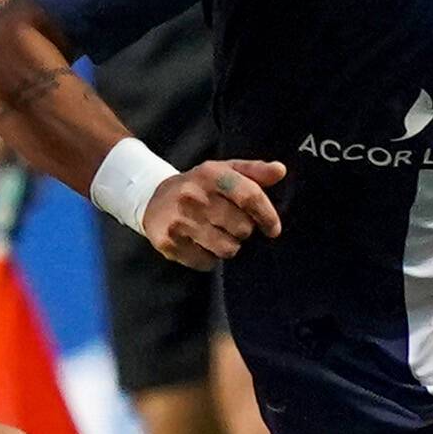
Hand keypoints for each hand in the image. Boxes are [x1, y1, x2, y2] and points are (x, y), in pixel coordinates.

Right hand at [142, 158, 285, 270]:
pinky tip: (201, 243)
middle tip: (231, 225)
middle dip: (243, 230)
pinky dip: (209, 257)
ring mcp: (180, 221)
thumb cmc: (198, 186)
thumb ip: (254, 171)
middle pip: (243, 228)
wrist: (152, 199)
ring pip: (228, 249)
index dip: (267, 215)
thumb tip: (280, 171)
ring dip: (229, 246)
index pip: (250, 196)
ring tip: (217, 234)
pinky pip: (207, 262)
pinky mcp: (170, 243)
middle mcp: (194, 197)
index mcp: (211, 174)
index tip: (273, 229)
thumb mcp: (224, 171)